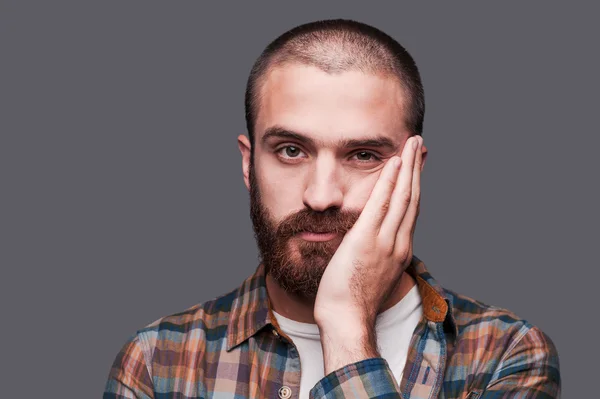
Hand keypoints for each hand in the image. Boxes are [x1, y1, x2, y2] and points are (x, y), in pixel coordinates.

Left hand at [313, 135, 422, 370]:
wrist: (347, 319)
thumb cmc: (353, 300)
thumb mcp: (372, 272)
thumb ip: (376, 253)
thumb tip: (370, 240)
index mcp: (399, 250)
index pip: (411, 210)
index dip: (415, 185)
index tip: (417, 166)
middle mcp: (398, 243)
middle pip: (412, 198)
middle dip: (417, 169)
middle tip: (419, 144)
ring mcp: (385, 241)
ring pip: (402, 197)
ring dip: (408, 167)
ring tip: (411, 144)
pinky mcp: (366, 240)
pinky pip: (380, 206)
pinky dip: (389, 183)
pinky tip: (393, 163)